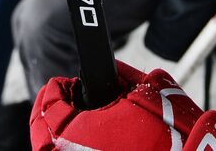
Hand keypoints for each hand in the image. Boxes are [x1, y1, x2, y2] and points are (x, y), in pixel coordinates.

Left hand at [30, 61, 215, 150]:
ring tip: (86, 120)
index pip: (49, 108)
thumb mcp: (145, 89)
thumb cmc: (170, 127)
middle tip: (72, 100)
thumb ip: (120, 76)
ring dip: (66, 134)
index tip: (65, 84)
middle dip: (57, 113)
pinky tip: (100, 139)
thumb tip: (112, 71)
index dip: (57, 90)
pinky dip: (81, 148)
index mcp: (74, 134)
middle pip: (46, 135)